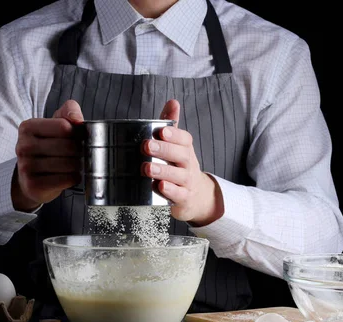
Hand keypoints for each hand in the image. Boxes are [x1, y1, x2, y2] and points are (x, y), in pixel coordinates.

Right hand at [12, 100, 83, 211]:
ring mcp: (26, 167)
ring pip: (68, 164)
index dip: (77, 133)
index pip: (64, 126)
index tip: (78, 138)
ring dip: (79, 165)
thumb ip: (69, 111)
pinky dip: (74, 178)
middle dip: (80, 151)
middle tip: (79, 154)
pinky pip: (66, 179)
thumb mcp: (56, 124)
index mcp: (27, 127)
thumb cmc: (48, 148)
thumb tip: (78, 120)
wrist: (31, 179)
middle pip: (68, 146)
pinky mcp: (33, 185)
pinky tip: (70, 175)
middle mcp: (23, 146)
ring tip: (75, 165)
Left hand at [141, 99, 224, 225]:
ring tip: (147, 168)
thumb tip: (172, 102)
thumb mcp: (177, 146)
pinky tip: (160, 186)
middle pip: (181, 155)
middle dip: (164, 150)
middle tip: (146, 146)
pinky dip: (170, 191)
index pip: (184, 139)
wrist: (196, 196)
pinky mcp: (183, 198)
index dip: (174, 134)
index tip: (161, 131)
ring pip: (178, 175)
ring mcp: (187, 182)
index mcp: (185, 149)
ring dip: (163, 171)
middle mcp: (188, 164)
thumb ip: (171, 125)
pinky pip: (178, 195)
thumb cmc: (179, 166)